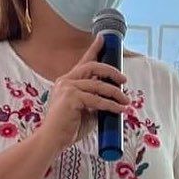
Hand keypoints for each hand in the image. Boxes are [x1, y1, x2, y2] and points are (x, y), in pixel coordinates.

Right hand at [37, 35, 129, 152]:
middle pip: (92, 66)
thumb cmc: (68, 128)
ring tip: (125, 101)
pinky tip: (119, 109)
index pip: (83, 62)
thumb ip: (96, 100)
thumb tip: (114, 98)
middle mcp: (66, 81)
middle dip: (111, 71)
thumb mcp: (86, 110)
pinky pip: (97, 99)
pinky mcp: (71, 98)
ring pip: (98, 84)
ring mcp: (67, 88)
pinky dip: (111, 105)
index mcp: (67, 82)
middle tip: (124, 79)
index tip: (103, 39)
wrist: (53, 140)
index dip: (94, 49)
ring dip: (116, 92)